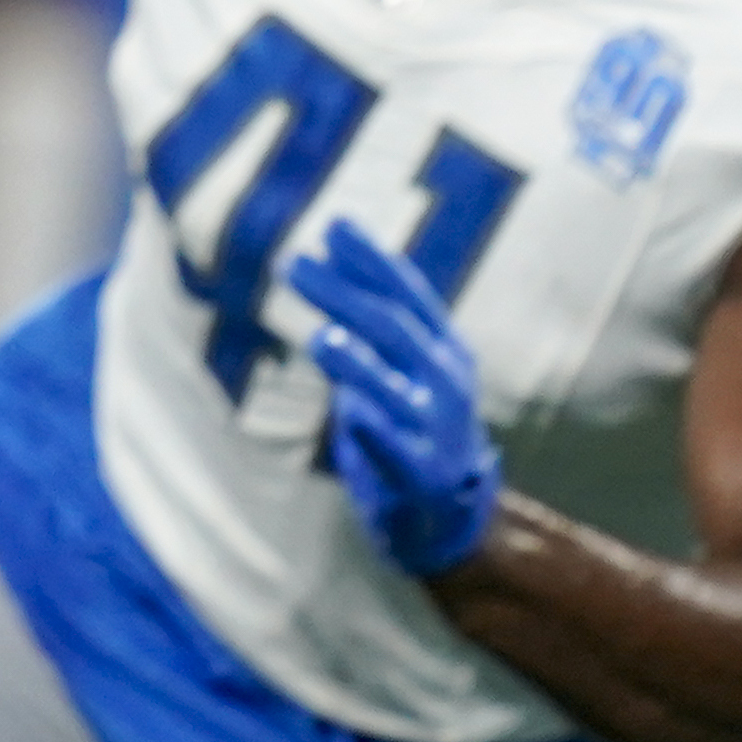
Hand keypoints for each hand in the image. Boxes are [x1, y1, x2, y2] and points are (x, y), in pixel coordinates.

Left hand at [287, 216, 502, 576]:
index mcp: (443, 348)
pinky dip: (373, 427)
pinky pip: (392, 447)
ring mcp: (436, 428)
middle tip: (293, 264)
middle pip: (392, 329)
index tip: (334, 226)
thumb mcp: (404, 367)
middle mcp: (445, 381)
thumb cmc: (415, 426)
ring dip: (359, 362)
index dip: (372, 260)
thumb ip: (371, 320)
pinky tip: (352, 410)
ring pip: (393, 388)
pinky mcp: (420, 474)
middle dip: (343, 293)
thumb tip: (328, 253)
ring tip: (323, 337)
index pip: (407, 294)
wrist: (448, 515)